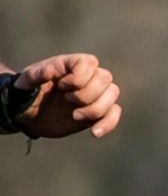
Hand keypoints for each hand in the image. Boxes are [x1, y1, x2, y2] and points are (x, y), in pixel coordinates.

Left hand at [6, 53, 121, 139]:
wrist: (29, 114)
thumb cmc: (27, 93)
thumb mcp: (25, 83)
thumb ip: (35, 76)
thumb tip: (49, 71)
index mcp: (70, 65)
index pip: (89, 62)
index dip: (79, 77)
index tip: (61, 86)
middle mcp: (87, 77)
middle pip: (105, 78)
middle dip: (87, 94)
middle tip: (67, 101)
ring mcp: (95, 93)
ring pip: (113, 94)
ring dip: (96, 109)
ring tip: (75, 116)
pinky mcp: (98, 111)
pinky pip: (114, 113)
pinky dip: (108, 123)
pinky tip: (94, 133)